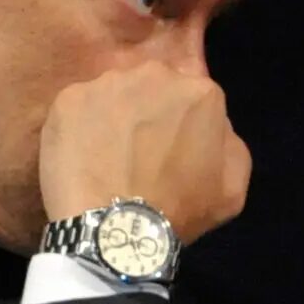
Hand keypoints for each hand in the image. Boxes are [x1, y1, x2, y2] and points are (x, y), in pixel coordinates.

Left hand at [39, 62, 250, 244]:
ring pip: (115, 95)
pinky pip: (79, 108)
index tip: (171, 151)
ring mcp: (109, 84)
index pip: (193, 99)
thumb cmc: (180, 211)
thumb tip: (214, 128)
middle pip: (153, 88)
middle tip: (139, 152)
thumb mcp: (232, 187)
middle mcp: (156, 74)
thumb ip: (228, 144)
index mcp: (201, 92)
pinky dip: (79, 128)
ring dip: (113, 118)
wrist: (115, 229)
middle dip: (148, 113)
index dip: (182, 126)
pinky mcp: (70, 98)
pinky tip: (81, 157)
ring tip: (106, 157)